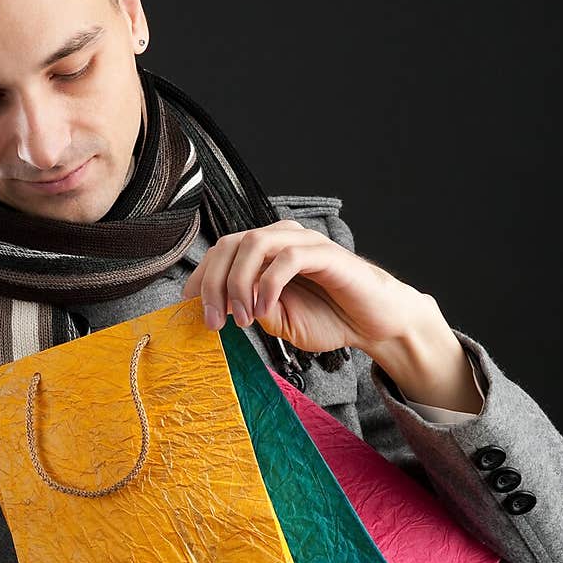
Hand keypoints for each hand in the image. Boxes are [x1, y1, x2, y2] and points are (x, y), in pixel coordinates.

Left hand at [180, 220, 433, 362]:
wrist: (374, 323)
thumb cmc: (329, 318)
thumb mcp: (277, 321)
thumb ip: (249, 309)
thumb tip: (218, 308)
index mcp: (264, 253)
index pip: (220, 253)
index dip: (199, 280)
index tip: (188, 313)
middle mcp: (281, 239)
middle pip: (230, 244)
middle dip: (213, 284)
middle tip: (213, 322)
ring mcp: (303, 242)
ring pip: (254, 244)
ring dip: (238, 284)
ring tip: (242, 319)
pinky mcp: (326, 254)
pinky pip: (288, 258)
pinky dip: (268, 285)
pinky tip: (265, 311)